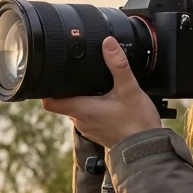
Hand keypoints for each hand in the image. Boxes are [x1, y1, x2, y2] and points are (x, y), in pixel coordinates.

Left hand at [41, 36, 162, 147]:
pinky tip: (105, 98)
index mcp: (81, 110)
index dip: (45, 88)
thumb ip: (118, 65)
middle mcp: (80, 121)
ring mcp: (88, 128)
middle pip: (62, 101)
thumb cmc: (137, 123)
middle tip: (76, 73)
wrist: (147, 149)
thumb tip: (108, 43)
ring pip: (76, 108)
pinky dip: (92, 105)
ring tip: (93, 83)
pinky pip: (87, 115)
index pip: (49, 102)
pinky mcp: (98, 131)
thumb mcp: (129, 89)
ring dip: (81, 96)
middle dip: (67, 87)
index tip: (50, 76)